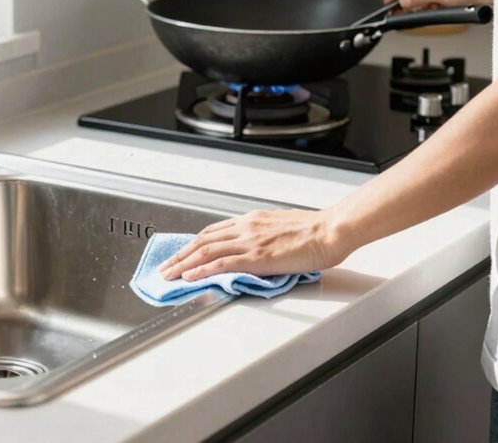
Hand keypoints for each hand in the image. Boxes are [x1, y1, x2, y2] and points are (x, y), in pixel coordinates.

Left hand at [158, 209, 350, 281]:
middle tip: (166, 266)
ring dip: (183, 264)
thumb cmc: (315, 230)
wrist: (330, 230)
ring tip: (169, 274)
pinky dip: (201, 270)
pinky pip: (221, 263)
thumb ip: (264, 236)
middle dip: (181, 254)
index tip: (183, 252)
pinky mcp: (256, 257)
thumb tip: (257, 247)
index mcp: (251, 220)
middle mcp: (245, 228)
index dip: (194, 243)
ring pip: (206, 252)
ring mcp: (249, 242)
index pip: (213, 231)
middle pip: (202, 241)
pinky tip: (190, 276)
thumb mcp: (282, 227)